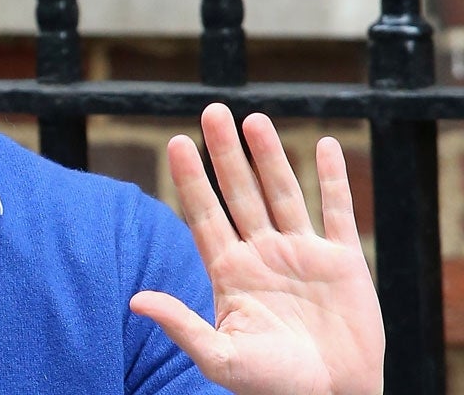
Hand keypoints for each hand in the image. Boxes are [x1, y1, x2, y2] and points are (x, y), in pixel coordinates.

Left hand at [129, 103, 383, 394]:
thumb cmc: (270, 385)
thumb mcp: (220, 357)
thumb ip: (181, 325)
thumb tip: (134, 301)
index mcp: (230, 271)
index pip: (205, 213)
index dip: (191, 178)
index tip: (175, 142)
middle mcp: (262, 254)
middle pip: (240, 191)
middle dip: (225, 152)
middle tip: (212, 110)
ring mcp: (301, 254)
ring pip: (282, 193)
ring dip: (270, 156)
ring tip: (254, 119)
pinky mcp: (342, 262)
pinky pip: (337, 211)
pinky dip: (332, 179)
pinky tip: (325, 145)